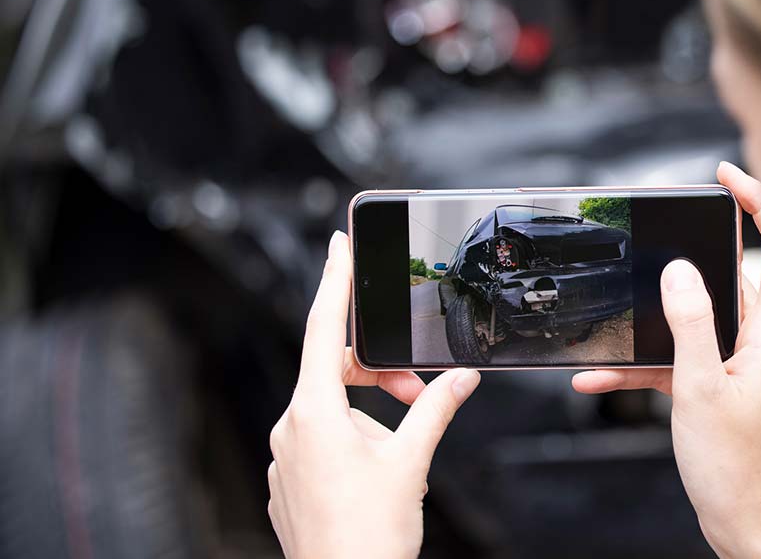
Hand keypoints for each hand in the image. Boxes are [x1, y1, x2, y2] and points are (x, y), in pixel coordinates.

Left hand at [268, 231, 479, 558]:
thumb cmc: (369, 539)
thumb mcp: (412, 463)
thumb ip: (436, 409)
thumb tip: (460, 377)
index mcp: (314, 412)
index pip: (323, 328)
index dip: (333, 281)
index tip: (338, 246)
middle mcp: (290, 428)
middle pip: (333, 369)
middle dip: (379, 370)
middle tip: (418, 388)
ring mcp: (285, 457)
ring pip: (331, 407)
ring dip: (371, 410)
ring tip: (404, 447)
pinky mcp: (288, 481)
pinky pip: (320, 438)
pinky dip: (354, 436)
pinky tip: (379, 469)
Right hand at [573, 162, 760, 557]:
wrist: (747, 523)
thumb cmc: (737, 467)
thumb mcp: (701, 387)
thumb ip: (690, 324)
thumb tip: (679, 269)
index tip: (726, 175)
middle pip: (736, 273)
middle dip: (698, 248)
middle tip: (666, 223)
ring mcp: (739, 363)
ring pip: (700, 316)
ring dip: (659, 313)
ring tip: (621, 303)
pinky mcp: (718, 386)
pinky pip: (678, 358)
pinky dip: (642, 361)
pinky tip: (599, 376)